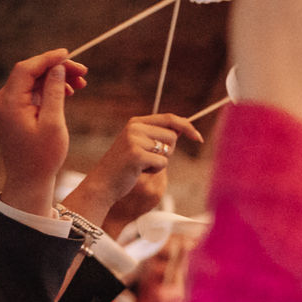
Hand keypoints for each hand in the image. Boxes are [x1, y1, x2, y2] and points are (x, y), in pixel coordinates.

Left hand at [0, 50, 86, 216]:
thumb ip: (54, 92)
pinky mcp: (12, 112)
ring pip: (31, 82)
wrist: (29, 179)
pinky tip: (67, 93)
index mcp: (9, 102)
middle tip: (83, 73)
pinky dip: (48, 90)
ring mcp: (5, 106)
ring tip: (80, 85)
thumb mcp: (53, 123)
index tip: (69, 54)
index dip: (48, 58)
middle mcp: (2, 100)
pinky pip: (30, 93)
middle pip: (29, 73)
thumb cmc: (43, 156)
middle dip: (56, 69)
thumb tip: (57, 69)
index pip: (26, 69)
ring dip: (55, 79)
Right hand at [63, 113, 202, 230]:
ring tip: (142, 166)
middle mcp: (134, 128)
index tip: (198, 138)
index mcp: (136, 123)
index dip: (187, 126)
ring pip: (168, 150)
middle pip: (172, 137)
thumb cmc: (126, 167)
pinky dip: (155, 171)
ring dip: (160, 162)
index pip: (169, 118)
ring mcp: (134, 140)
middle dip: (168, 152)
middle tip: (148, 160)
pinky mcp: (136, 154)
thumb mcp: (141, 146)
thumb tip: (184, 126)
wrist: (103, 183)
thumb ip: (159, 136)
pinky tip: (139, 172)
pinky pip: (162, 163)